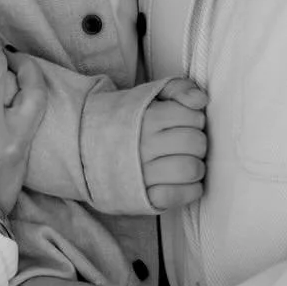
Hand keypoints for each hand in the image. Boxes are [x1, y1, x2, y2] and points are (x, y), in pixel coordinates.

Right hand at [139, 77, 207, 210]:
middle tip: (187, 144)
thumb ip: (178, 88)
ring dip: (197, 167)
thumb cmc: (127, 119)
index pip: (192, 117)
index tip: (185, 122)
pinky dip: (191, 190)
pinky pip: (177, 195)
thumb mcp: (149, 95)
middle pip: (195, 143)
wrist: (86, 146)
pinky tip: (187, 182)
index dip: (195, 119)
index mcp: (146, 117)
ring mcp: (142, 173)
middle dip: (198, 142)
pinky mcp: (142, 197)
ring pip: (190, 170)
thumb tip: (201, 100)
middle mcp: (143, 145)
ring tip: (188, 162)